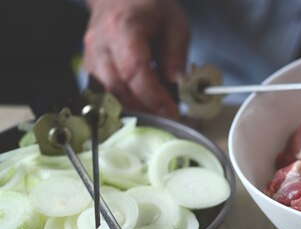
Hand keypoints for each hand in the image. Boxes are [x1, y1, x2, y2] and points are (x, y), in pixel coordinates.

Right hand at [83, 0, 188, 117]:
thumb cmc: (148, 6)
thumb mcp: (175, 23)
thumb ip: (176, 52)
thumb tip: (177, 81)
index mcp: (123, 28)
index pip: (134, 70)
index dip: (153, 96)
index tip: (171, 110)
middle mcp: (101, 43)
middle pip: (118, 86)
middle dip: (146, 106)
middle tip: (168, 112)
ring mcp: (91, 55)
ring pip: (108, 93)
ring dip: (135, 106)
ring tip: (157, 109)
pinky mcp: (89, 65)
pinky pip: (102, 92)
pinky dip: (122, 102)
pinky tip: (140, 103)